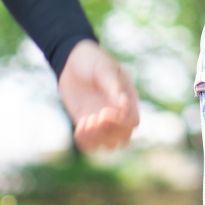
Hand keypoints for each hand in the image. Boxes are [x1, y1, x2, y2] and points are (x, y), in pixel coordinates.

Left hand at [58, 40, 139, 154]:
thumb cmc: (92, 60)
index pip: (133, 121)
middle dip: (109, 132)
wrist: (71, 60)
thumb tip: (124, 102)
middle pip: (123, 137)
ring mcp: (102, 120)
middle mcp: (117, 112)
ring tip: (86, 122)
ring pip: (108, 144)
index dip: (121, 122)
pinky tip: (79, 126)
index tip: (104, 111)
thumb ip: (113, 85)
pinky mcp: (88, 123)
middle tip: (94, 117)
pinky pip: (90, 142)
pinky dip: (85, 140)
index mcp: (127, 98)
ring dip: (97, 139)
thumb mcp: (103, 68)